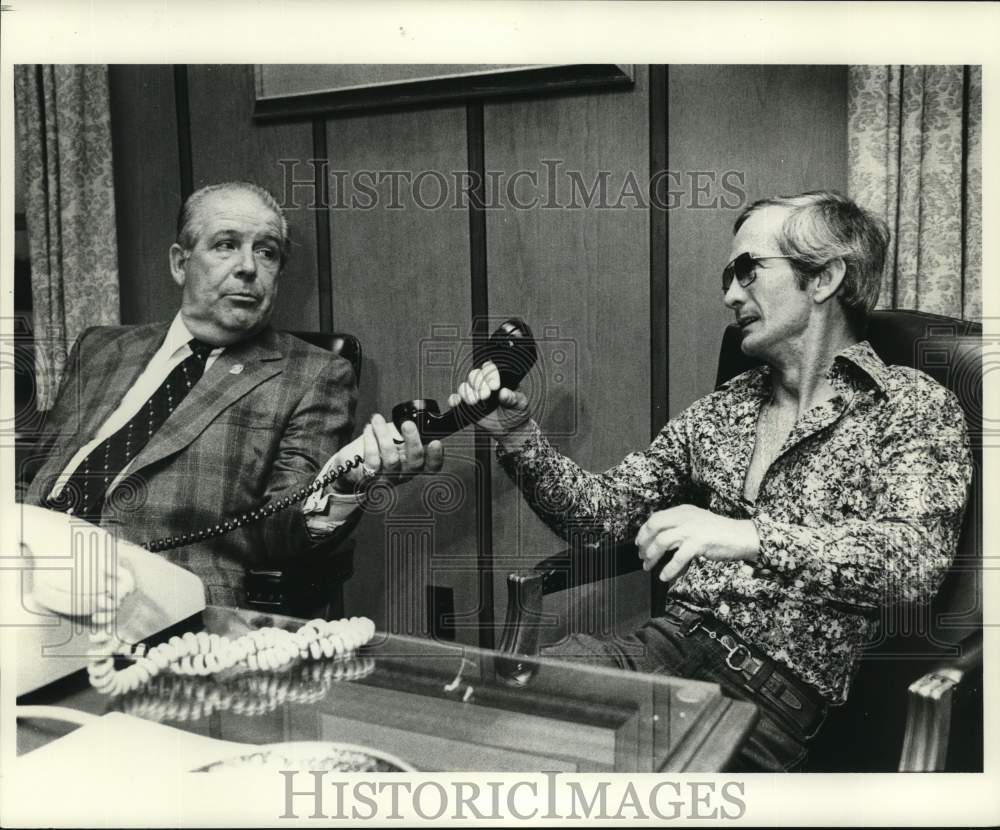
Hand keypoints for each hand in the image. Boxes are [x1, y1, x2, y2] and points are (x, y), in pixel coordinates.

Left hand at [334, 413, 443, 492]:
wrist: (350, 466)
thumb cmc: (376, 450)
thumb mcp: (394, 441)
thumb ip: (405, 433)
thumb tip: (415, 418)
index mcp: (412, 465)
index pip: (430, 466)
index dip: (436, 457)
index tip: (435, 442)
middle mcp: (402, 474)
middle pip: (414, 463)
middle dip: (413, 442)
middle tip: (408, 424)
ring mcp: (386, 478)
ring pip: (392, 459)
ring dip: (385, 435)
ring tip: (377, 419)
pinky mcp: (369, 476)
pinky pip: (373, 459)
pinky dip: (370, 441)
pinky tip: (368, 429)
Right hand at [446, 360, 529, 438]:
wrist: (510, 429)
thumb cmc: (517, 412)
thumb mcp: (520, 404)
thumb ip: (513, 398)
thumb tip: (504, 392)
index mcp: (499, 379)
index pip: (490, 369)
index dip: (490, 375)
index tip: (494, 387)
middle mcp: (485, 384)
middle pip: (475, 375)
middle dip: (478, 384)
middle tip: (485, 396)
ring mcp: (475, 394)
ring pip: (465, 386)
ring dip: (468, 393)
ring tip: (475, 402)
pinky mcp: (467, 406)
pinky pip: (457, 399)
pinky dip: (455, 400)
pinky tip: (458, 402)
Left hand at [635, 505, 759, 582]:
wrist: (742, 536)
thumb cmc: (720, 532)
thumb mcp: (697, 522)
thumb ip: (680, 527)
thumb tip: (660, 539)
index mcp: (683, 511)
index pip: (655, 518)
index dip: (644, 531)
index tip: (638, 542)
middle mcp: (685, 517)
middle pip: (654, 526)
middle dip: (644, 543)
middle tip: (641, 556)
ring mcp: (692, 529)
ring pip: (662, 541)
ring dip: (652, 556)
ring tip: (648, 566)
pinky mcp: (699, 543)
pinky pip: (677, 558)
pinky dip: (669, 569)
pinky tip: (664, 576)